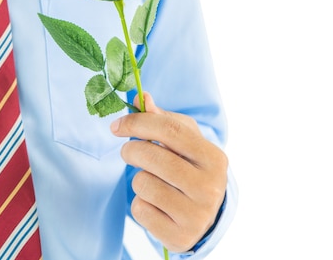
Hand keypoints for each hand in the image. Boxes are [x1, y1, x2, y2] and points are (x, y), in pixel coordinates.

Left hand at [110, 92, 227, 252]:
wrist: (206, 217)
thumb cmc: (191, 170)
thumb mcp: (185, 143)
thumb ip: (162, 120)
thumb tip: (141, 97)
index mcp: (214, 158)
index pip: (171, 130)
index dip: (139, 123)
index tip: (117, 125)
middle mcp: (210, 187)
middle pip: (153, 156)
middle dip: (132, 150)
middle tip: (129, 153)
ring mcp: (197, 214)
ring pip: (143, 184)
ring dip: (139, 181)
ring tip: (152, 183)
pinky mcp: (180, 236)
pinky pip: (140, 210)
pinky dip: (140, 205)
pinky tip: (155, 205)